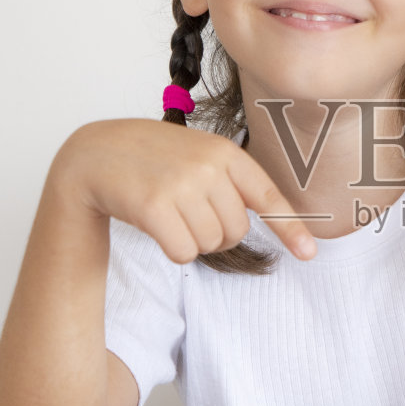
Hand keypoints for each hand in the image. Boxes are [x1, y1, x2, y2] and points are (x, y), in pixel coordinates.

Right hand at [52, 119, 317, 262]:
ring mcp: (182, 184)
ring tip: (167, 212)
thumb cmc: (151, 160)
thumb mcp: (197, 156)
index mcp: (225, 152)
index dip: (290, 227)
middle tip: (185, 211)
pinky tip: (154, 225)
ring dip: (190, 240)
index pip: (267, 195)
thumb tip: (262, 221)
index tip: (309, 254)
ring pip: (210, 245)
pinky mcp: (155, 206)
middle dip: (215, 233)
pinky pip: (183, 253)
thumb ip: (230, 181)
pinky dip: (171, 249)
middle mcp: (209, 166)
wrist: (95, 154)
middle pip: (236, 231)